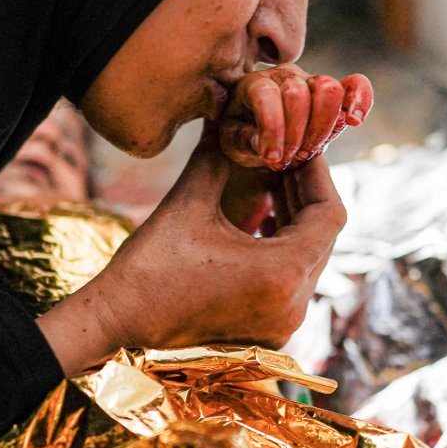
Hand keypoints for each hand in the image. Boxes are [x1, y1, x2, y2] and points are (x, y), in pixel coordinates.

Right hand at [36, 129, 345, 374]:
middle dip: (307, 194)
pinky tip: (263, 221)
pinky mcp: (267, 332)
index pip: (329, 214)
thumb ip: (219, 157)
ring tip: (276, 183)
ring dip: (297, 221)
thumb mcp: (188, 202)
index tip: (305, 147)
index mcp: (281, 273)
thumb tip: (229, 115)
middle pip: (324, 237)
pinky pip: (293, 283)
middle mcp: (292, 305)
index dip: (320, 175)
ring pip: (311, 260)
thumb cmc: (149, 267)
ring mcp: (282, 324)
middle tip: (289, 157)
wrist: (116, 325)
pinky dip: (285, 249)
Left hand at [218, 64, 372, 171]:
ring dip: (321, 128)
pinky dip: (360, 98)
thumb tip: (270, 148)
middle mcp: (283, 75)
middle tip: (291, 159)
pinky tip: (355, 120)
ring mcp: (311, 79)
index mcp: (253, 83)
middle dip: (297, 133)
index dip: (272, 130)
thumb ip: (246, 141)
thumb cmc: (244, 136)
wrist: (261, 132)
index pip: (266, 96)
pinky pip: (356, 85)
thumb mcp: (234, 143)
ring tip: (309, 152)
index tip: (272, 160)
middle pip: (299, 93)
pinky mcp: (334, 91)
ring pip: (328, 90)